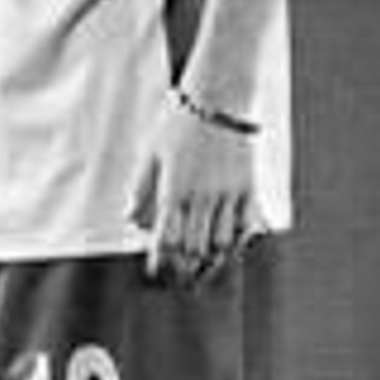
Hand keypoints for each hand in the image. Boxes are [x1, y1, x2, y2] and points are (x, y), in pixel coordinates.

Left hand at [129, 92, 263, 284]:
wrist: (219, 96)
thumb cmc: (179, 121)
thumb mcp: (151, 150)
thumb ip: (141, 187)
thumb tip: (131, 218)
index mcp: (174, 189)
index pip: (166, 239)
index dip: (160, 261)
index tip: (155, 273)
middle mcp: (202, 196)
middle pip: (194, 248)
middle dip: (184, 269)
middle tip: (179, 282)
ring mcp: (229, 193)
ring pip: (221, 243)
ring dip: (211, 261)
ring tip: (202, 272)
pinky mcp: (248, 186)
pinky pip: (247, 225)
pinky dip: (238, 242)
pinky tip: (230, 249)